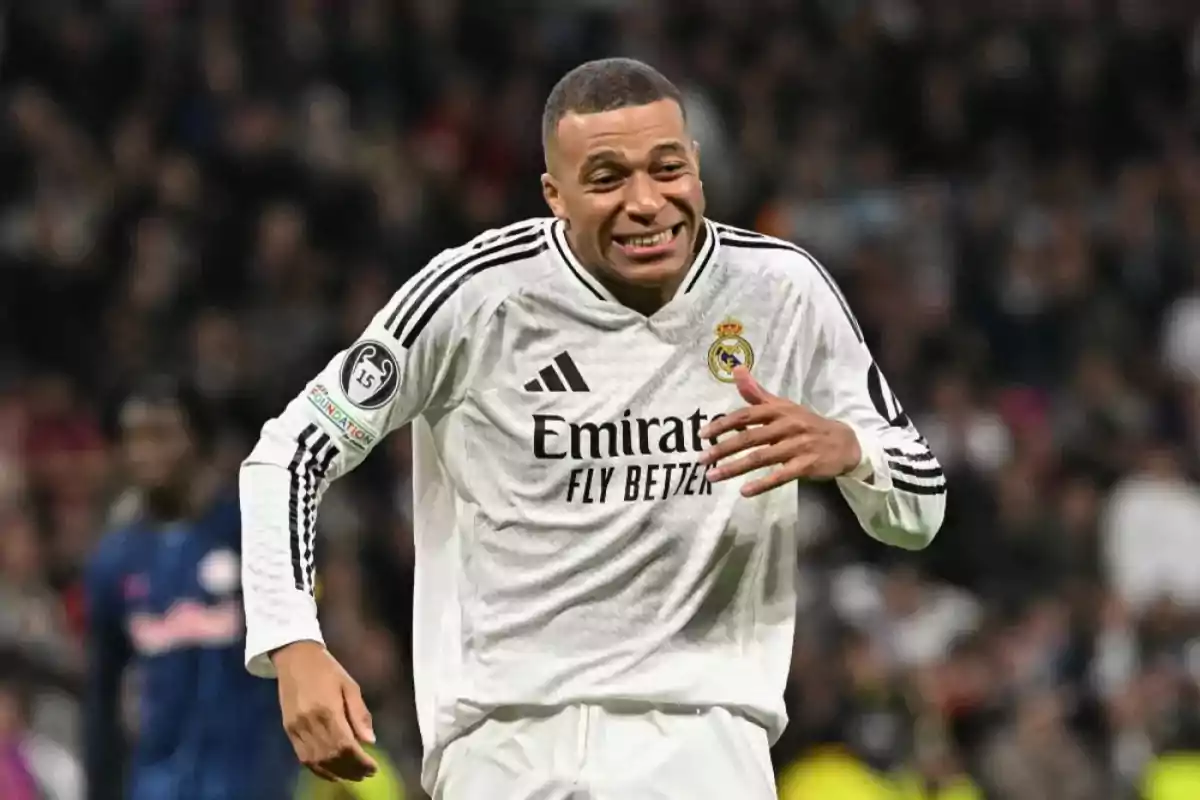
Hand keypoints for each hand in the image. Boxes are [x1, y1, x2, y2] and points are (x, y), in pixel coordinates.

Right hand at [273, 641, 378, 782]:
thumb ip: (359, 713)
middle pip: (331, 757)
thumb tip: (370, 740)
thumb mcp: (349, 685)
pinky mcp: (288, 731)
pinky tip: (332, 773)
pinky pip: (303, 758)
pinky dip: (318, 769)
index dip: (360, 761)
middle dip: (351, 769)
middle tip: (367, 774)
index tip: (373, 768)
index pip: (345, 746)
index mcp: (327, 710)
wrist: (294, 657)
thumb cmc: (327, 668)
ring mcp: (296, 729)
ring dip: (336, 773)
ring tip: (354, 776)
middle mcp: (310, 723)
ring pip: (317, 761)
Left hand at [698, 366, 861, 496]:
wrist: (844, 442)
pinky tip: (744, 491)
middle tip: (702, 459)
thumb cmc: (806, 423)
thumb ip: (757, 393)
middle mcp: (787, 425)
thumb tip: (736, 369)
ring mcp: (797, 446)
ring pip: (761, 457)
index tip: (702, 435)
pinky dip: (762, 483)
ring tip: (713, 476)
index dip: (723, 424)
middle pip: (750, 437)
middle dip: (723, 448)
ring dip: (734, 468)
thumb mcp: (783, 406)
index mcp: (779, 410)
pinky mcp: (806, 466)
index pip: (746, 415)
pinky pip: (781, 476)